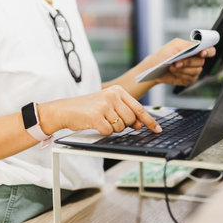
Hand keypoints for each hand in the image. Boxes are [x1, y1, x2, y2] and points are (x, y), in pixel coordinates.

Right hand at [41, 85, 161, 135]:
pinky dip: (103, 132)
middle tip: (111, 121)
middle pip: (131, 119)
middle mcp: (112, 95)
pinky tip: (95, 124)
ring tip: (101, 120)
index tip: (157, 129)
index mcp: (117, 91)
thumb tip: (141, 124)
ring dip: (113, 128)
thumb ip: (125, 112)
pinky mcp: (96, 116)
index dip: (149, 121)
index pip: (138, 108)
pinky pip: (109, 131)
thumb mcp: (108, 105)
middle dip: (124, 125)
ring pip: (121, 127)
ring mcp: (104, 105)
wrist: (64, 109)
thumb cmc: (88, 108)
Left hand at [153, 38, 215, 85]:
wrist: (154, 67)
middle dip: (188, 62)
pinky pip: (190, 78)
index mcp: (195, 50)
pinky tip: (173, 73)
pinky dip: (180, 75)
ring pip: (195, 71)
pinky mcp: (189, 79)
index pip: (210, 50)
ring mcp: (194, 71)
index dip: (209, 51)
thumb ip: (187, 45)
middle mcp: (196, 60)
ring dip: (183, 69)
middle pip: (201, 62)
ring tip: (172, 67)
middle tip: (176, 62)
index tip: (202, 53)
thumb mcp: (174, 46)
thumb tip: (197, 45)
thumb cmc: (164, 55)